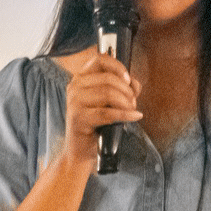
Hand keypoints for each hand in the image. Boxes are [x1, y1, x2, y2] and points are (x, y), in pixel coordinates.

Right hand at [62, 51, 141, 167]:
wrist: (80, 150)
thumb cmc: (96, 125)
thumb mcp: (108, 102)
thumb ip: (121, 88)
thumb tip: (135, 84)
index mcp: (80, 79)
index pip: (99, 59)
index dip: (117, 66)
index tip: (128, 79)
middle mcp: (75, 87)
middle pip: (108, 79)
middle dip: (127, 91)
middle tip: (133, 102)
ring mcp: (75, 102)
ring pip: (108, 94)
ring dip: (126, 103)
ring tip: (132, 110)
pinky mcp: (79, 118)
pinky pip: (108, 113)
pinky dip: (126, 114)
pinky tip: (135, 116)